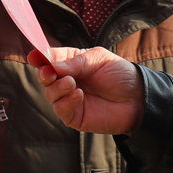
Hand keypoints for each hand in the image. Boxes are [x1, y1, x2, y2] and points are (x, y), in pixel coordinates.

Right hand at [28, 47, 144, 135]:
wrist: (139, 98)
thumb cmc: (120, 75)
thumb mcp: (97, 59)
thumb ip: (73, 62)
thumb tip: (50, 64)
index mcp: (72, 64)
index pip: (49, 59)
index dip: (39, 57)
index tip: (33, 56)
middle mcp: (67, 81)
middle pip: (45, 77)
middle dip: (44, 73)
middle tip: (50, 72)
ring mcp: (70, 100)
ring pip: (50, 94)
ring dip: (57, 88)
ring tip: (72, 83)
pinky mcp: (75, 117)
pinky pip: (61, 110)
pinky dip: (66, 102)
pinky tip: (79, 95)